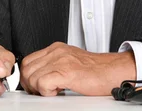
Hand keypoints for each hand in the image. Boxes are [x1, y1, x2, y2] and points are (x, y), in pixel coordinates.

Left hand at [19, 42, 135, 95]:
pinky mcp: (66, 72)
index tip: (35, 85)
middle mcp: (56, 52)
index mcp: (55, 49)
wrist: (114, 71)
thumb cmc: (96, 71)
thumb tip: (39, 77)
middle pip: (26, 68)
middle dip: (30, 84)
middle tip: (42, 91)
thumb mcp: (70, 62)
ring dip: (39, 88)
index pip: (28, 61)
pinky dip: (46, 92)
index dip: (28, 76)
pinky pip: (43, 83)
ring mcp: (60, 61)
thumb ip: (54, 65)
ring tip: (53, 91)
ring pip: (32, 76)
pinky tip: (58, 92)